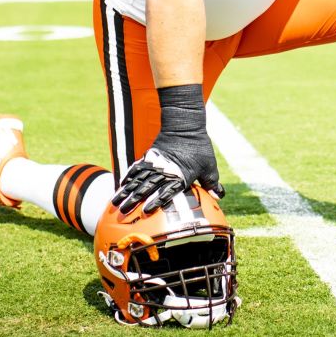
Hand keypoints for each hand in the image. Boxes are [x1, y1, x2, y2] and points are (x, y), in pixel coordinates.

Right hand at [110, 84, 222, 213]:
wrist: (185, 125)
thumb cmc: (199, 147)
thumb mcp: (209, 165)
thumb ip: (212, 182)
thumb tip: (220, 196)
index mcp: (179, 176)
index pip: (166, 192)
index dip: (156, 202)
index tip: (146, 211)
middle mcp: (165, 171)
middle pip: (146, 187)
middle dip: (133, 200)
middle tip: (123, 211)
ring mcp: (155, 163)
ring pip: (138, 180)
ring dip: (126, 191)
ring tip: (115, 202)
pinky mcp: (149, 156)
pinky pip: (136, 168)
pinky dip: (128, 178)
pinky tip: (120, 186)